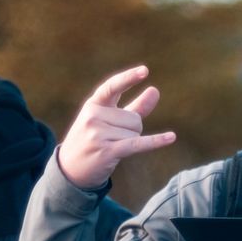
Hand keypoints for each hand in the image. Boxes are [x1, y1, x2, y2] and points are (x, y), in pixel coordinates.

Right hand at [57, 65, 177, 190]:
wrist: (70, 169)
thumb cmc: (91, 141)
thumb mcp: (108, 120)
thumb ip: (134, 106)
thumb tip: (155, 90)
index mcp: (93, 104)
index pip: (112, 87)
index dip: (129, 78)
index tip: (145, 71)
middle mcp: (94, 116)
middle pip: (134, 118)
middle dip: (132, 129)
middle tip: (113, 139)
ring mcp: (98, 134)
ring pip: (136, 133)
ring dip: (130, 142)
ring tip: (112, 147)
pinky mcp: (107, 151)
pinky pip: (138, 144)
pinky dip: (156, 142)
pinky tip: (171, 137)